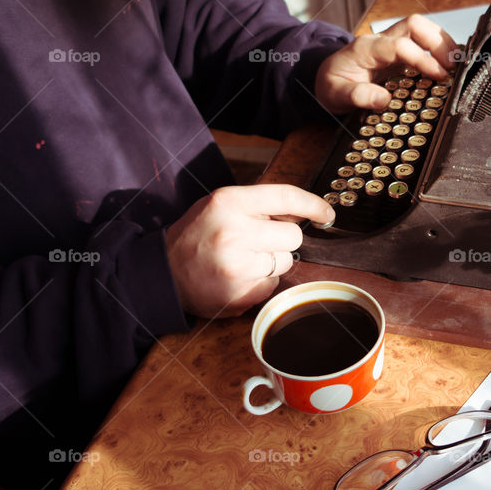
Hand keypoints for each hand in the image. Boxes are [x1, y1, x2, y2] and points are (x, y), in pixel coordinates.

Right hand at [165, 184, 334, 318]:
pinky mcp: (241, 293)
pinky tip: (238, 277)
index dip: (313, 205)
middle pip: (293, 236)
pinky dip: (261, 282)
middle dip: (282, 240)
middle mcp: (234, 232)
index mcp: (228, 203)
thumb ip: (259, 206)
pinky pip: (273, 284)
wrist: (163, 274)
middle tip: (256, 242)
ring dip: (271, 262)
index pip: (285, 196)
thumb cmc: (197, 236)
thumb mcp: (220, 206)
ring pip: (285, 261)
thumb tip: (304, 213)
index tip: (327, 213)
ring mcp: (238, 266)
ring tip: (241, 260)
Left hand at [315, 14, 457, 114]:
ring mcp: (391, 44)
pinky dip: (438, 49)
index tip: (439, 76)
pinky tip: (448, 64)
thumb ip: (356, 96)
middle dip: (438, 42)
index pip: (400, 45)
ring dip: (442, 42)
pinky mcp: (400, 51)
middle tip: (453, 66)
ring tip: (456, 64)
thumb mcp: (334, 95)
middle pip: (415, 24)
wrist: (326, 77)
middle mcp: (381, 41)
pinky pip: (422, 41)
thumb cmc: (331, 85)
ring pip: (422, 28)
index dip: (423, 58)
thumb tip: (383, 99)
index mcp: (366, 49)